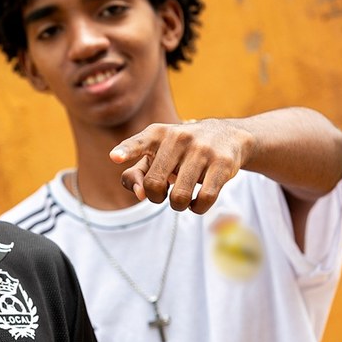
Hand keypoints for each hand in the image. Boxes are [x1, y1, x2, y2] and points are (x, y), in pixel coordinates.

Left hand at [109, 119, 251, 213]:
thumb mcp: (156, 155)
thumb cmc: (181, 151)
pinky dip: (197, 208)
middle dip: (155, 197)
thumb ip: (136, 174)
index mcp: (158, 134)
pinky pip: (205, 198)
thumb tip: (139, 194)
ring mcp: (202, 149)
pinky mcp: (222, 163)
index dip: (126, 151)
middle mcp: (179, 138)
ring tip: (180, 199)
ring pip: (180, 196)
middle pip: (154, 184)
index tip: (114, 157)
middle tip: (163, 194)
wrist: (227, 135)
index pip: (139, 143)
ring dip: (177, 206)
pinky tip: (196, 202)